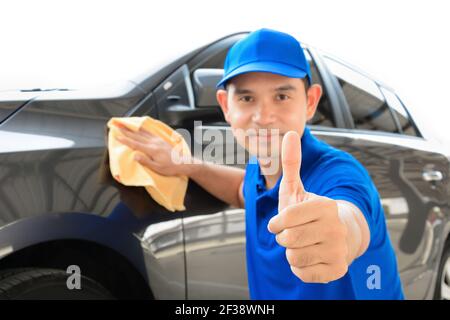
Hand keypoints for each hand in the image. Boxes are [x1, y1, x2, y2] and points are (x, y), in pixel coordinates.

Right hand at [113, 124, 195, 176]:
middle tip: (117, 125)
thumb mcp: (157, 168)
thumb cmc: (170, 167)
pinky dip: (142, 129)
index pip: (135, 143)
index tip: (117, 135)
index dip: (125, 140)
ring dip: (133, 128)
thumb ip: (145, 161)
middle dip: (126, 130)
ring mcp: (158, 140)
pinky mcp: (161, 139)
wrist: (183, 163)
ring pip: (143, 132)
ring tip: (125, 124)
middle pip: (137, 135)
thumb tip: (134, 156)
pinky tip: (140, 127)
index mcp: (152, 150)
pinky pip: (149, 132)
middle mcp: (154, 142)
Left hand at [267, 131, 349, 283]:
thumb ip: (291, 163)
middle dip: (284, 238)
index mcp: (325, 205)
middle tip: (294, 233)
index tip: (278, 224)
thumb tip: (290, 134)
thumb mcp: (298, 188)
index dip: (278, 223)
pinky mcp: (337, 269)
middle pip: (289, 239)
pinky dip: (300, 267)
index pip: (287, 217)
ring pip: (294, 257)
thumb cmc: (311, 212)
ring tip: (304, 243)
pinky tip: (311, 256)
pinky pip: (302, 273)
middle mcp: (335, 227)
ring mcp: (338, 249)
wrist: (340, 235)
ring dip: (292, 252)